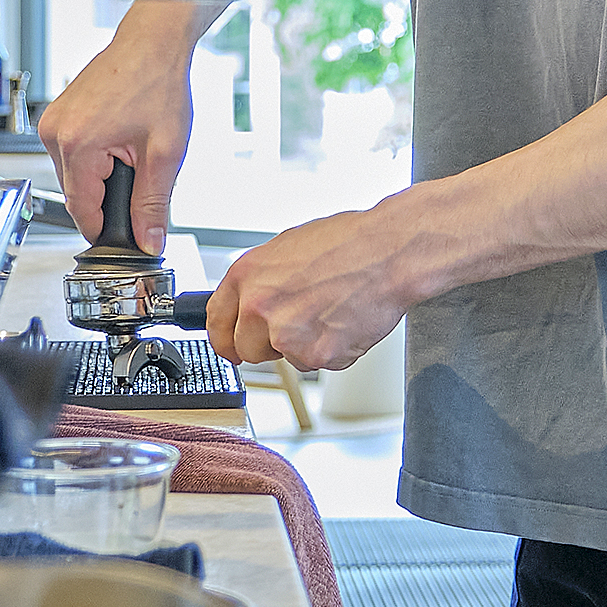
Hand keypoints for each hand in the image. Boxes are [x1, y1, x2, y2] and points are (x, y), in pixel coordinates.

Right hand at [37, 14, 196, 249]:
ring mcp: (52, 121)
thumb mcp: (165, 154)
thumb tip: (148, 240)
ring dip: (101, 174)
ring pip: (74, 174)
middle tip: (140, 174)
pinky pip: (72, 153)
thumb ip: (154, 204)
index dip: (105, 229)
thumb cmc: (158, 82)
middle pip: (77, 193)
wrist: (153, 43)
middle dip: (108, 195)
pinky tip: (119, 137)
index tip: (125, 236)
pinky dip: (95, 156)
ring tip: (131, 149)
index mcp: (77, 144)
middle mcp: (55, 132)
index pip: (81, 211)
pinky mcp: (57, 114)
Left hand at [207, 196, 424, 372]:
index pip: (216, 322)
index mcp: (246, 275)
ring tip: (330, 311)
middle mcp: (259, 307)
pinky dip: (333, 349)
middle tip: (301, 319)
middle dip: (270, 343)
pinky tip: (345, 320)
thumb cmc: (347, 243)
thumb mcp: (287, 248)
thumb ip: (260, 281)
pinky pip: (319, 363)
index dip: (225, 338)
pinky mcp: (317, 355)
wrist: (390, 252)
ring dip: (305, 345)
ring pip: (287, 358)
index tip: (232, 346)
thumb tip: (248, 304)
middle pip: (247, 349)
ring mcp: (287, 335)